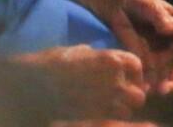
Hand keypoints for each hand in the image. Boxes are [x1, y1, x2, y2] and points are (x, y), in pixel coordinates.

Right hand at [14, 45, 147, 118]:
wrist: (34, 84)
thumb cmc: (53, 63)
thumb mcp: (78, 51)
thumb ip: (96, 55)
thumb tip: (100, 57)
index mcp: (111, 59)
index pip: (137, 66)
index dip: (134, 73)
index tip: (129, 79)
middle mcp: (115, 80)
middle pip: (139, 94)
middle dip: (133, 95)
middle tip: (122, 97)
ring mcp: (107, 101)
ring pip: (129, 111)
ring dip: (123, 110)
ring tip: (112, 108)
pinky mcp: (97, 116)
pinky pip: (115, 120)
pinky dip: (112, 118)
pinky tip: (102, 114)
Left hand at [72, 0, 172, 95]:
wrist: (115, 2)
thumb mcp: (146, 2)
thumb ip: (158, 15)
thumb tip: (172, 29)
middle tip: (162, 90)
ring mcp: (164, 53)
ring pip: (171, 76)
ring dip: (164, 86)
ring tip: (149, 92)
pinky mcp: (151, 61)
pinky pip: (155, 77)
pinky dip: (150, 84)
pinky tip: (140, 89)